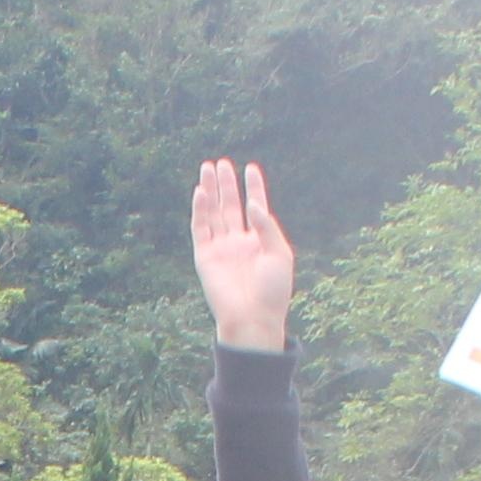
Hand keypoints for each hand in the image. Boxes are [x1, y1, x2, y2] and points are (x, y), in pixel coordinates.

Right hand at [189, 158, 294, 351]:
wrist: (253, 317)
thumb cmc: (273, 291)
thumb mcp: (280, 254)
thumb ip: (267, 227)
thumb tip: (254, 205)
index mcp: (259, 241)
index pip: (255, 207)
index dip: (253, 187)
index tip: (251, 168)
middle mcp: (238, 242)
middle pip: (230, 206)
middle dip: (227, 184)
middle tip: (222, 163)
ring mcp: (221, 248)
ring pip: (214, 213)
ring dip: (211, 191)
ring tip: (209, 167)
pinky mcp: (205, 256)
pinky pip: (200, 228)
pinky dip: (200, 210)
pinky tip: (201, 191)